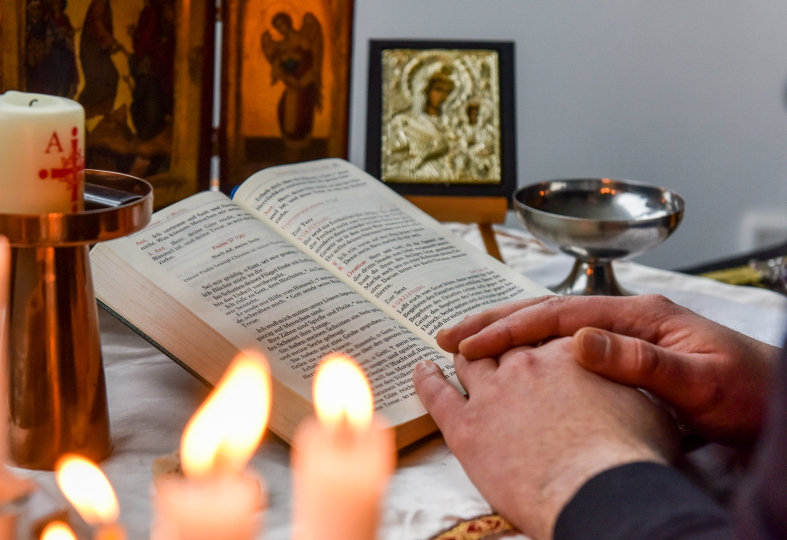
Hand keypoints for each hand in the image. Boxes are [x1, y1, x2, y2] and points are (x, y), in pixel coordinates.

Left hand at [413, 338, 678, 539]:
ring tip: (453, 343)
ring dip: (462, 351)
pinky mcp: (466, 427)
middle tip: (483, 336)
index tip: (532, 339)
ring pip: (470, 361)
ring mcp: (492, 392)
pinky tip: (421, 369)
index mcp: (566, 354)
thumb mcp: (643, 405)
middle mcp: (525, 365)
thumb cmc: (629, 456)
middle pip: (503, 344)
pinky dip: (426, 379)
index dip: (537, 338)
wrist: (598, 490)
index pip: (545, 336)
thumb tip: (621, 375)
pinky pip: (437, 394)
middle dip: (495, 337)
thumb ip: (622, 380)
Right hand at [436, 294, 779, 446]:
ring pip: (552, 328)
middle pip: (546, 313)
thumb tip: (579, 341)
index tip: (471, 344)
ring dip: (507, 334)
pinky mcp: (625, 355)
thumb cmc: (749, 393)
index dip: (511, 329)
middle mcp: (626, 318)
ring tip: (467, 344)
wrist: (778, 403)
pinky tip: (514, 364)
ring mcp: (624, 335)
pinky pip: (565, 348)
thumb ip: (643, 362)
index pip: (560, 315)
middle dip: (495, 323)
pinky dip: (531, 352)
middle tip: (450, 335)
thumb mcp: (700, 382)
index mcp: (640, 316)